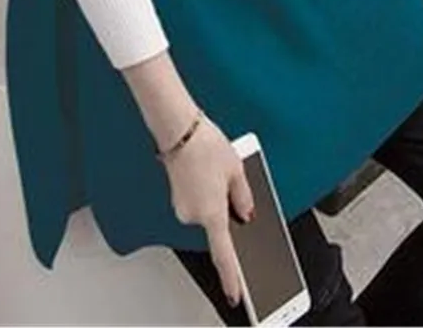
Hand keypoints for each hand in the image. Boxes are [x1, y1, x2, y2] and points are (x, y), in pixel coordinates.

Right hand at [164, 116, 254, 308]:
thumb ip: (244, 197)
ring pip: (206, 210)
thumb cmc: (204, 145)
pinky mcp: (176, 196)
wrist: (178, 128)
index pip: (224, 255)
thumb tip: (246, 213)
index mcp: (212, 214)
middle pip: (217, 224)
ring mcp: (182, 207)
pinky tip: (206, 170)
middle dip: (225, 209)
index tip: (236, 295)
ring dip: (214, 197)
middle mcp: (193, 215)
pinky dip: (204, 191)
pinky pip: (197, 201)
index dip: (232, 278)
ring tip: (216, 168)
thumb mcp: (236, 170)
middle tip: (229, 183)